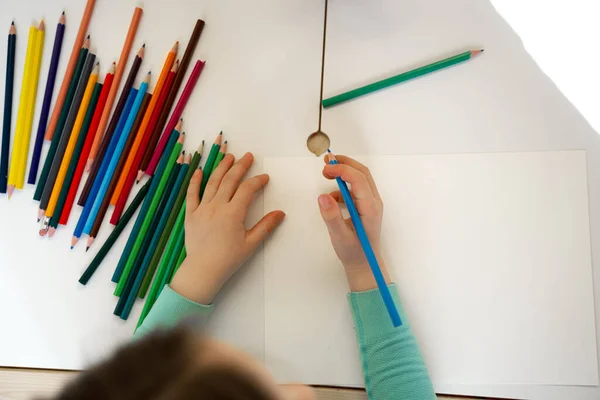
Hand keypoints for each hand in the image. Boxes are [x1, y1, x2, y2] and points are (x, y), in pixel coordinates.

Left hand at [171, 152, 285, 303]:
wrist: (203, 270)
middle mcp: (217, 206)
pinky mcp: (191, 214)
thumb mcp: (251, 243)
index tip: (265, 177)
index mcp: (233, 213)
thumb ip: (266, 226)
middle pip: (230, 180)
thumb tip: (280, 213)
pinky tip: (199, 171)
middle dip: (241, 166)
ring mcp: (202, 209)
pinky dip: (195, 181)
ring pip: (212, 182)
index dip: (257, 181)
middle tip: (248, 156)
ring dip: (221, 167)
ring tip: (228, 157)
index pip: (247, 190)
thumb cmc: (229, 259)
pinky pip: (192, 194)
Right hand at [318, 155, 390, 291]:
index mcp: (370, 208)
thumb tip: (323, 196)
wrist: (365, 265)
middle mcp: (373, 202)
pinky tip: (331, 196)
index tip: (325, 169)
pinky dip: (343, 185)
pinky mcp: (366, 206)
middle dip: (344, 163)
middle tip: (326, 161)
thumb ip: (332, 217)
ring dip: (344, 171)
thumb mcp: (340, 237)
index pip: (358, 179)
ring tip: (326, 173)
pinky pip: (356, 188)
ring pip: (361, 178)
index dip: (341, 170)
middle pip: (362, 172)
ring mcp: (371, 203)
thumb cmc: (354, 253)